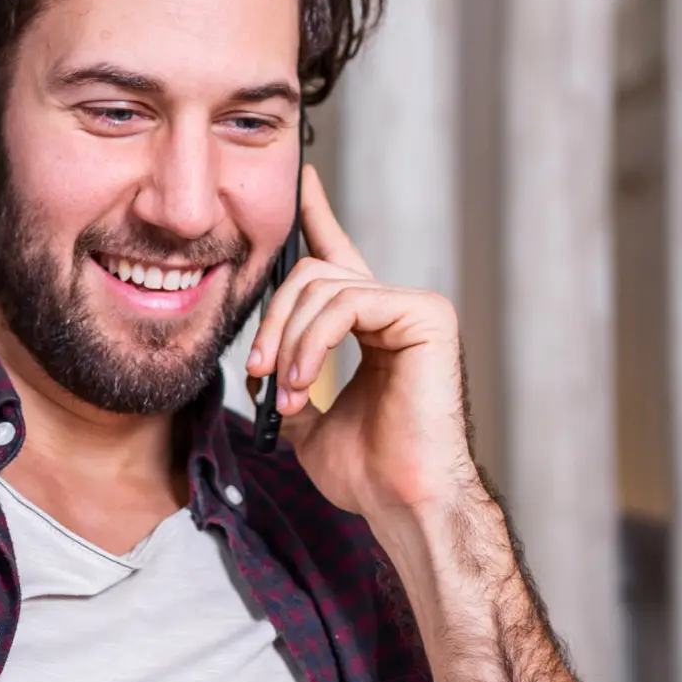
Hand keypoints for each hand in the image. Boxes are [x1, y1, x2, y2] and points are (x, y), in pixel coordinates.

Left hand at [245, 167, 478, 526]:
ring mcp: (414, 308)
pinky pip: (348, 303)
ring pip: (323, 287)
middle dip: (273, 320)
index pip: (338, 257)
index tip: (299, 181)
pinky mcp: (425, 315)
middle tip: (260, 372)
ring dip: (290, 341)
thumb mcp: (306, 423)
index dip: (317, 216)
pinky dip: (314, 342)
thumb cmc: (366, 472)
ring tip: (289, 391)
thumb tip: (256, 369)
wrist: (402, 501)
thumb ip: (288, 383)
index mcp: (371, 325)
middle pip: (312, 273)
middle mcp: (395, 307)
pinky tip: (308, 382)